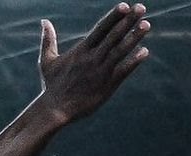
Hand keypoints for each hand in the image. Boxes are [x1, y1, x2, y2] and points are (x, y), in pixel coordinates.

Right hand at [38, 4, 150, 125]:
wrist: (54, 110)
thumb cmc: (52, 86)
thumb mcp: (47, 61)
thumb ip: (48, 40)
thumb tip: (44, 21)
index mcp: (81, 50)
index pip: (100, 29)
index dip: (113, 17)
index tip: (125, 6)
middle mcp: (92, 59)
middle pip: (113, 36)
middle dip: (128, 21)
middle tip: (141, 8)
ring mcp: (100, 72)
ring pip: (120, 51)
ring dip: (134, 38)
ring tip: (146, 25)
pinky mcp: (106, 86)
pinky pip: (123, 71)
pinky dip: (133, 61)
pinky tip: (144, 52)